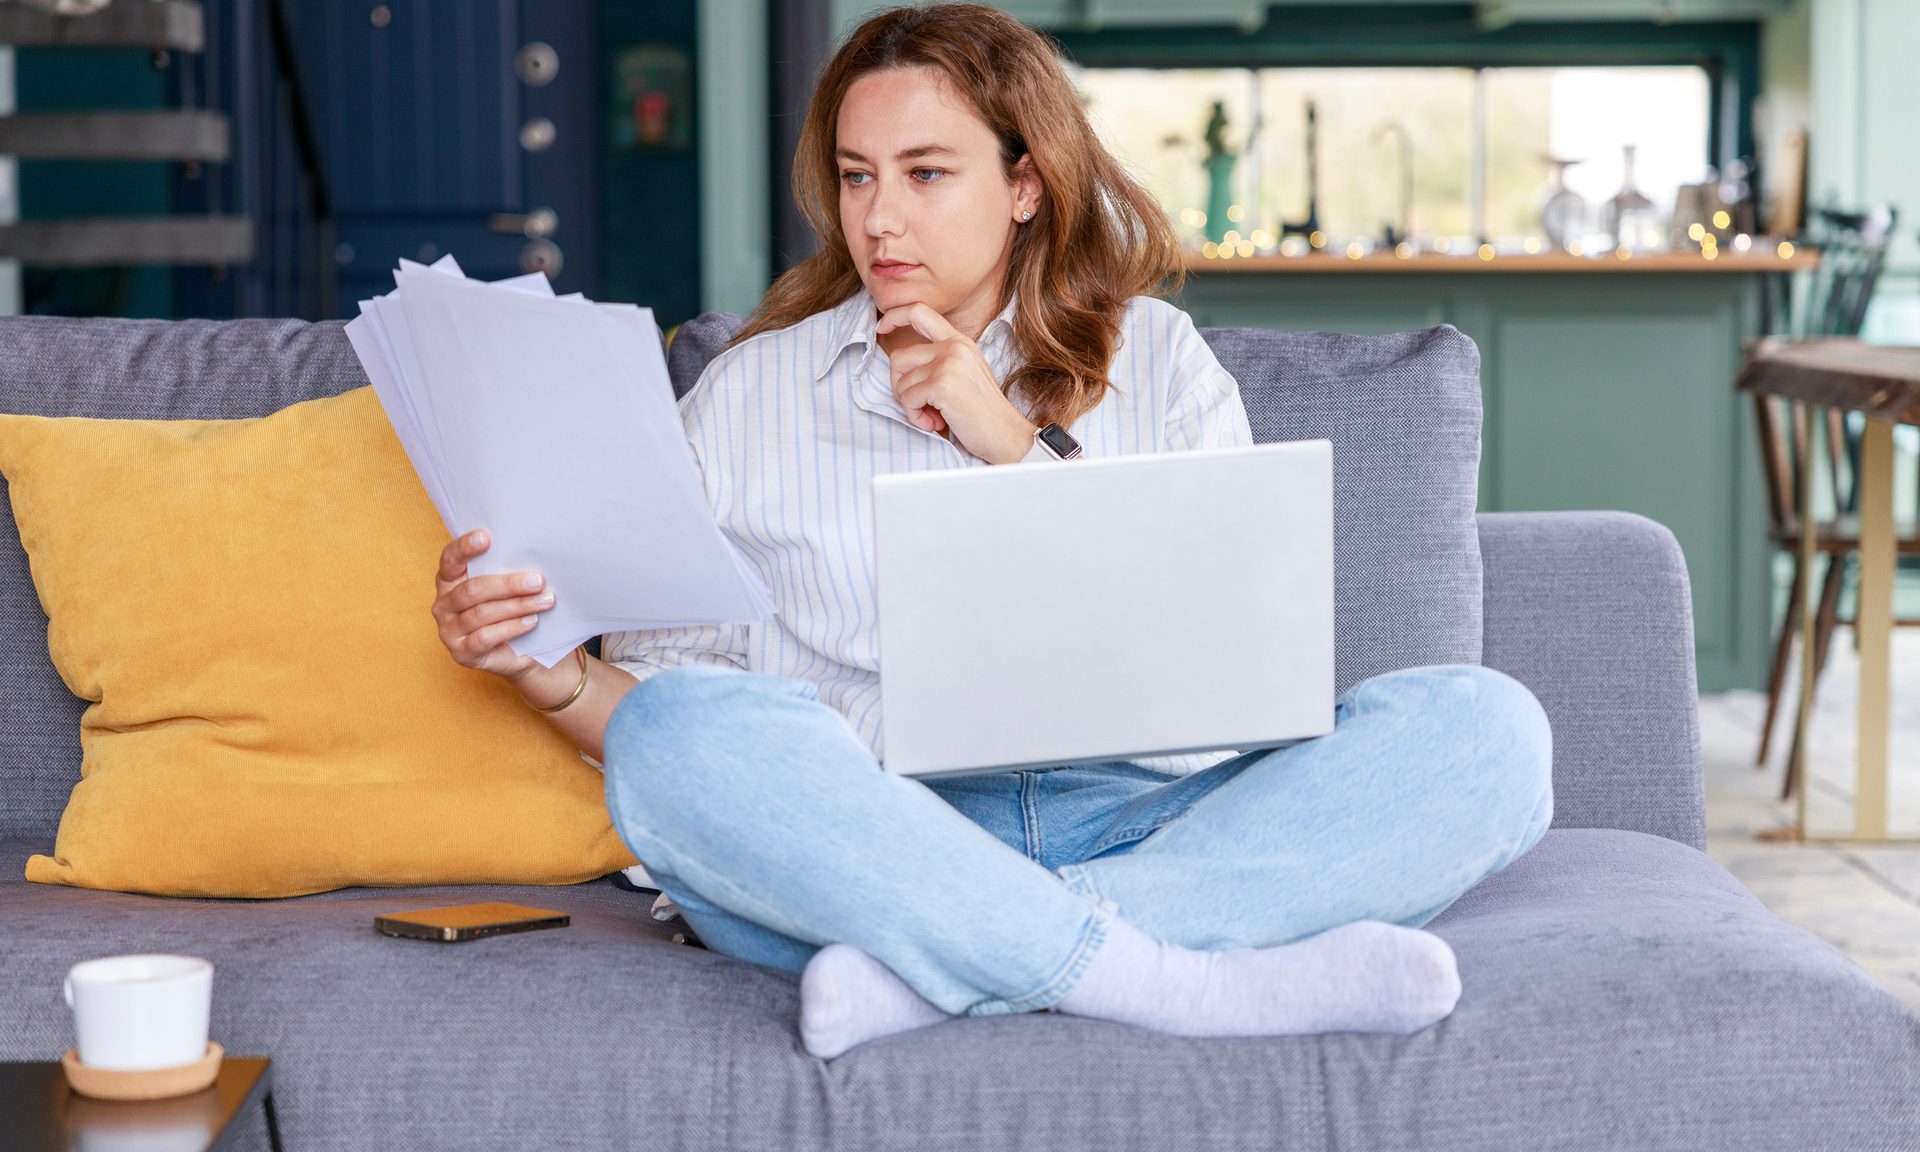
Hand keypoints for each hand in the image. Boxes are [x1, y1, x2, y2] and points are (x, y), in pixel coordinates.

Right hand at [431, 529, 561, 692]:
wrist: (517, 653)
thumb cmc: (509, 612)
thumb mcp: (505, 590)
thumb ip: (506, 572)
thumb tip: (533, 556)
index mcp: (449, 581)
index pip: (450, 559)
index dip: (465, 547)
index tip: (486, 537)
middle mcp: (443, 604)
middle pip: (472, 589)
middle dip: (508, 584)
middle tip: (538, 580)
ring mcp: (449, 630)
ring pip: (482, 613)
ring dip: (517, 606)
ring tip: (544, 601)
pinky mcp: (461, 653)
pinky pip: (485, 637)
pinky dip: (511, 628)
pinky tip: (531, 621)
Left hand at [877, 302, 1037, 464]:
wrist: (1006, 434)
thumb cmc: (983, 411)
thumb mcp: (965, 374)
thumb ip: (940, 361)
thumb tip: (900, 366)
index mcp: (959, 341)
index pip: (920, 312)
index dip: (895, 316)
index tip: (882, 328)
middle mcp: (954, 347)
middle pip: (899, 358)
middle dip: (900, 386)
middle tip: (918, 404)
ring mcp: (948, 363)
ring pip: (901, 382)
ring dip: (910, 406)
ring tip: (932, 417)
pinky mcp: (942, 384)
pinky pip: (908, 399)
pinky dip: (915, 416)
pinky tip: (934, 423)